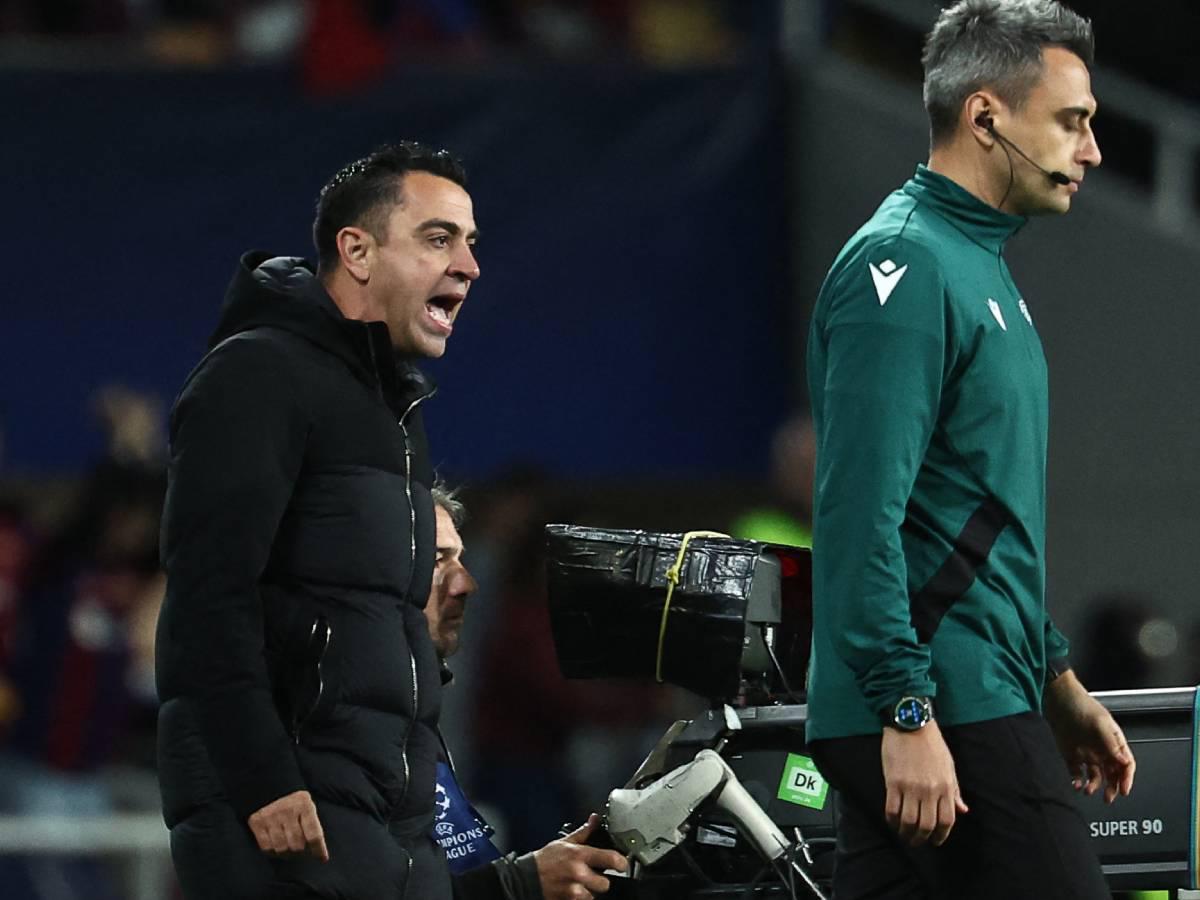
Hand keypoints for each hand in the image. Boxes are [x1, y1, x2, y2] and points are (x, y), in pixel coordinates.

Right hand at [247, 790, 328, 861]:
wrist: (267, 784)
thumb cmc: (292, 800)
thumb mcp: (307, 804)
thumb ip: (311, 824)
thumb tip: (318, 852)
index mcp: (305, 805)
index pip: (314, 835)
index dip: (319, 850)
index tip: (322, 858)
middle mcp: (288, 811)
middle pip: (297, 846)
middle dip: (301, 851)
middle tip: (301, 850)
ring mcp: (271, 817)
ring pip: (282, 849)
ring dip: (286, 853)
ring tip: (288, 849)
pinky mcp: (257, 823)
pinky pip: (266, 847)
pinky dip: (272, 851)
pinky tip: (276, 847)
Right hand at [533, 813, 628, 899]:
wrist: (527, 878)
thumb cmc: (545, 860)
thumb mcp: (564, 842)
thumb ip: (584, 832)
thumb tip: (595, 819)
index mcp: (579, 855)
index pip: (610, 859)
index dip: (620, 862)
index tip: (622, 863)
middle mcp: (578, 873)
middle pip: (605, 883)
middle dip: (601, 881)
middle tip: (594, 875)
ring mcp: (573, 890)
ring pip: (594, 895)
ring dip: (589, 891)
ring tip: (580, 884)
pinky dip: (581, 898)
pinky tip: (573, 890)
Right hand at [881, 720, 968, 846]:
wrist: (911, 723)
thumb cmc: (932, 743)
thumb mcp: (949, 766)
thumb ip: (954, 790)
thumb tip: (962, 810)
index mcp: (946, 786)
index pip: (947, 821)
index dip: (941, 836)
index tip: (935, 841)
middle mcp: (930, 790)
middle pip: (927, 825)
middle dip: (921, 838)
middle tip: (915, 841)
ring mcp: (910, 787)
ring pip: (909, 821)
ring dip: (905, 832)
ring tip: (903, 834)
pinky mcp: (893, 781)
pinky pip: (892, 808)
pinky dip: (891, 819)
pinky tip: (892, 820)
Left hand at [1043, 669, 1134, 802]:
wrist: (1057, 699)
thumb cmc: (1081, 705)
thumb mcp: (1100, 723)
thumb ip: (1111, 744)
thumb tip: (1124, 761)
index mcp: (1114, 742)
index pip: (1125, 765)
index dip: (1127, 778)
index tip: (1124, 790)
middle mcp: (1102, 750)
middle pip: (1112, 774)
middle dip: (1112, 787)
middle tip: (1109, 798)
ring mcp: (1087, 753)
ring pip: (1095, 776)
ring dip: (1094, 786)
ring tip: (1088, 790)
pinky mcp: (1071, 756)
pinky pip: (1077, 773)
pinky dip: (1077, 781)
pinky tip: (1076, 784)